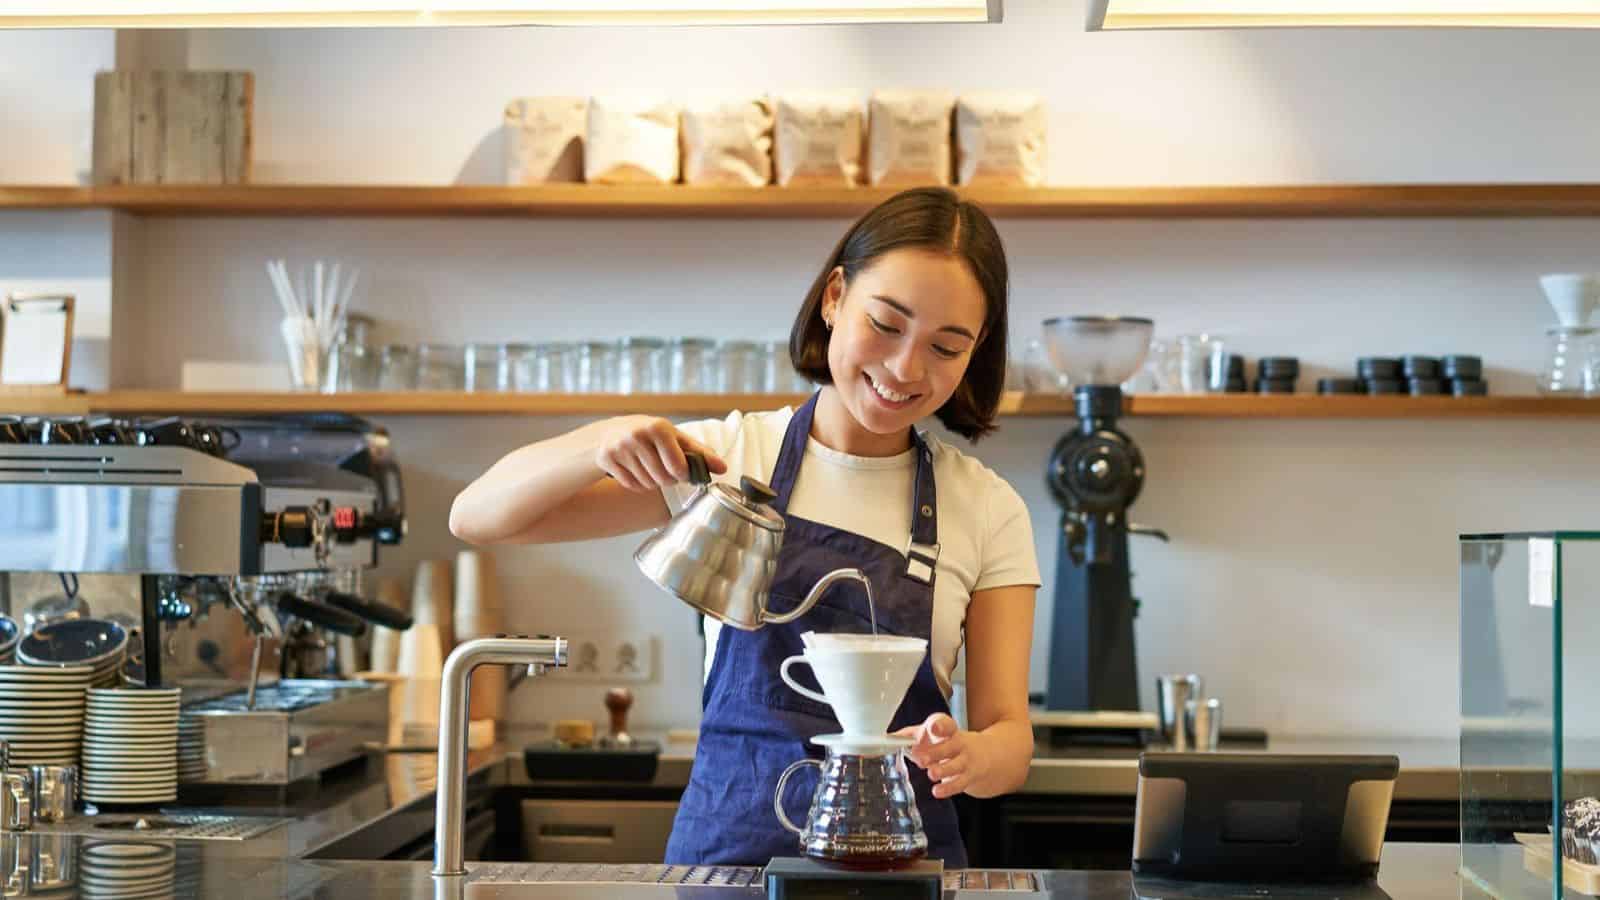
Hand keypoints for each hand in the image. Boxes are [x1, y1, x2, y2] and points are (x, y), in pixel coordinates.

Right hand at [594, 416, 726, 492]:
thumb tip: (723, 468)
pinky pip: (631, 485)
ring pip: (647, 484)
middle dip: (667, 480)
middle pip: (663, 479)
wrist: (610, 432)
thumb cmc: (651, 436)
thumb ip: (701, 453)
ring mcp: (621, 447)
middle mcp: (639, 435)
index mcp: (659, 428)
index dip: (683, 475)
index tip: (681, 472)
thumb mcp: (676, 438)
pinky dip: (637, 484)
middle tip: (665, 471)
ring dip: (652, 483)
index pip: (678, 467)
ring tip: (650, 469)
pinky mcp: (608, 458)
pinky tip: (636, 471)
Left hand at [894, 712, 985, 799]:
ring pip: (956, 765)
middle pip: (950, 746)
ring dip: (944, 770)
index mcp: (949, 730)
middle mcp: (959, 744)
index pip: (947, 724)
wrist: (985, 754)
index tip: (933, 728)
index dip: (940, 726)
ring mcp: (966, 761)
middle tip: (921, 759)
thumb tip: (886, 738)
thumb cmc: (948, 741)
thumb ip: (909, 735)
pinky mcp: (969, 777)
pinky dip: (948, 788)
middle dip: (936, 752)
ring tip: (932, 773)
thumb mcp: (932, 734)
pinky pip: (960, 783)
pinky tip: (937, 791)